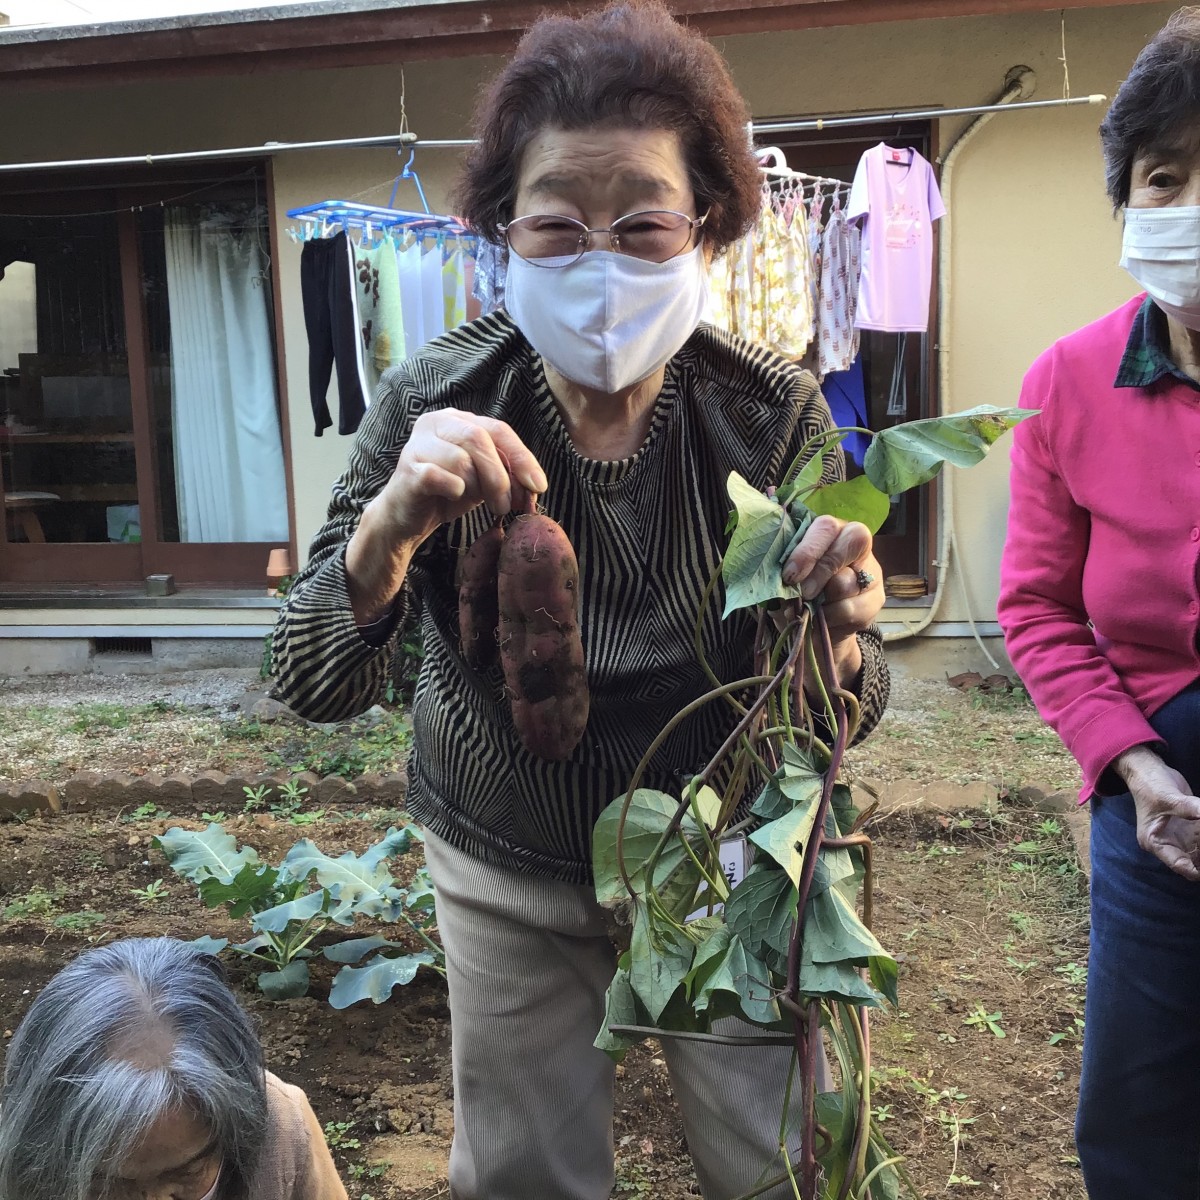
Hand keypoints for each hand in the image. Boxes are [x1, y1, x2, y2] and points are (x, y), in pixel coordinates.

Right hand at [347, 411, 545, 624]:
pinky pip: (440, 476)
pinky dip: (454, 491)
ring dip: (476, 488)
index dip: (522, 457)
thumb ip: (507, 475)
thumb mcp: (484, 480)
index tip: (539, 486)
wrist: (405, 517)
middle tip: (505, 505)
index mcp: (458, 420)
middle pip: (480, 439)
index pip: (499, 429)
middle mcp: (436, 423)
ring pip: (462, 460)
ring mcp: (418, 443)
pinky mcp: (407, 468)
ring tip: (476, 502)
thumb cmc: (446, 493)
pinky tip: (452, 497)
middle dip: (500, 477)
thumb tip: (535, 486)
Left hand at [782, 515, 884, 639]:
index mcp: (827, 531)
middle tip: (803, 593)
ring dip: (823, 600)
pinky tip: (823, 620)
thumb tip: (787, 580)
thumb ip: (784, 573)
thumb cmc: (793, 594)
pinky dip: (831, 619)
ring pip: (849, 582)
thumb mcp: (783, 580)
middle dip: (820, 572)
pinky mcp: (876, 599)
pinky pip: (853, 609)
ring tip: (809, 609)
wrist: (810, 629)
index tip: (789, 575)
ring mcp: (870, 571)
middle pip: (851, 543)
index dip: (809, 550)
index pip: (826, 527)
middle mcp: (854, 544)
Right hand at [1116, 746, 1199, 880]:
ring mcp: (1179, 837)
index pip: (1179, 864)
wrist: (1149, 770)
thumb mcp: (1170, 798)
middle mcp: (1167, 844)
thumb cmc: (1151, 785)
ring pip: (1199, 853)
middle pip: (1192, 862)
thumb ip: (1192, 809)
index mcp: (1155, 842)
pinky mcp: (1189, 829)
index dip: (1197, 870)